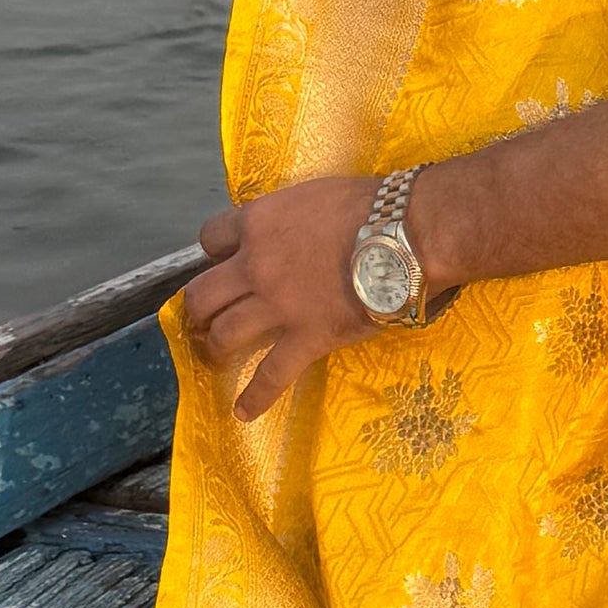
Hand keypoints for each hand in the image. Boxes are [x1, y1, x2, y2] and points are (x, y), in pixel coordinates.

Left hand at [184, 173, 387, 420]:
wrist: (406, 235)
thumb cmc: (372, 205)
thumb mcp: (315, 195)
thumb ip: (290, 215)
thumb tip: (293, 229)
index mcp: (260, 223)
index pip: (211, 238)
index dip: (216, 251)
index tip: (227, 260)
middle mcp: (256, 266)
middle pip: (203, 294)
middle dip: (201, 308)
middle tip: (207, 316)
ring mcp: (278, 306)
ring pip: (224, 333)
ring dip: (216, 346)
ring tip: (218, 354)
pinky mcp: (306, 338)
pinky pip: (272, 375)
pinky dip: (254, 397)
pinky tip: (242, 412)